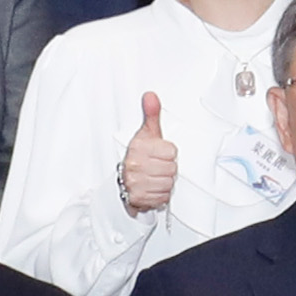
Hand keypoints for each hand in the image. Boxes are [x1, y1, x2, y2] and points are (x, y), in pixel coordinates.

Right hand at [116, 91, 179, 217]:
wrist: (123, 180)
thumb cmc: (139, 156)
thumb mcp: (146, 134)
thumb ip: (152, 115)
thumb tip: (151, 96)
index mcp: (138, 148)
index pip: (171, 152)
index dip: (169, 153)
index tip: (160, 153)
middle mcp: (135, 166)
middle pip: (172, 169)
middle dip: (167, 169)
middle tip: (158, 166)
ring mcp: (136, 183)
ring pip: (168, 184)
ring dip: (164, 182)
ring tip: (155, 177)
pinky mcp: (138, 199)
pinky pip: (162, 197)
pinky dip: (160, 195)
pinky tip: (152, 187)